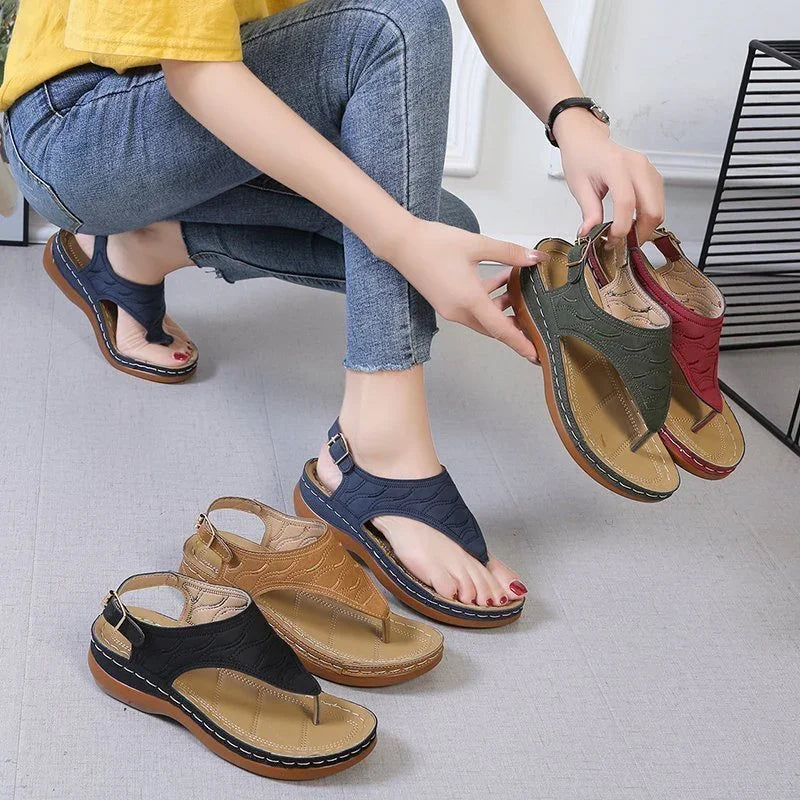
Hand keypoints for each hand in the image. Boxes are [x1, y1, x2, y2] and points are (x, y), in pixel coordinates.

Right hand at [382, 217, 542, 360]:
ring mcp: (451, 309)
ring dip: (503, 309)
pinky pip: (473, 309)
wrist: (401, 243)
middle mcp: (459, 311)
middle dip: (516, 327)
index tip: (536, 355)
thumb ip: (509, 252)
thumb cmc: (434, 243)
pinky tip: (502, 280)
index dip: (520, 343)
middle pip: (494, 327)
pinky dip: (489, 300)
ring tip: (523, 293)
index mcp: (469, 300)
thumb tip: (535, 258)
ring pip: (484, 317)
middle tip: (537, 324)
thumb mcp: (477, 244)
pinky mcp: (446, 302)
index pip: (501, 329)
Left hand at [555, 108, 664, 243]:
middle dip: (639, 233)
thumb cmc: (581, 157)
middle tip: (621, 244)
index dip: (621, 227)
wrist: (587, 139)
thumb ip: (588, 211)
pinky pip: (658, 202)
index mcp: (616, 166)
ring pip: (658, 208)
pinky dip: (648, 217)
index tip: (610, 241)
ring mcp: (648, 169)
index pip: (626, 203)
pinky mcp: (652, 175)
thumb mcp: (578, 186)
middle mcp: (638, 166)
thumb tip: (589, 234)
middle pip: (652, 209)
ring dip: (645, 227)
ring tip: (626, 235)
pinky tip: (632, 222)